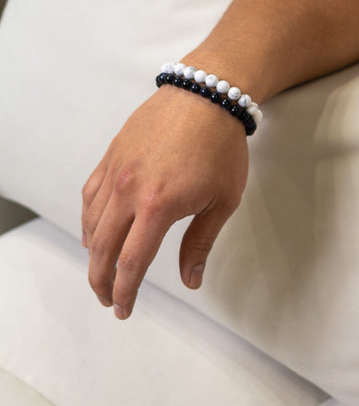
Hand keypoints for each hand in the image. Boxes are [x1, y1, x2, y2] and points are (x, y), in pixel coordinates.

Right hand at [81, 87, 248, 318]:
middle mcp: (128, 191)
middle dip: (102, 281)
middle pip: (102, 249)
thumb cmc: (222, 148)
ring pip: (91, 224)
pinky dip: (88, 222)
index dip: (125, 291)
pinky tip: (93, 235)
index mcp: (157, 207)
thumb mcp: (223, 201)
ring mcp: (115, 173)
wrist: (207, 96)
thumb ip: (200, 243)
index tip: (124, 309)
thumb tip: (191, 281)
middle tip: (109, 301)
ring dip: (92, 255)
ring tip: (102, 274)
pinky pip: (89, 197)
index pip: (130, 262)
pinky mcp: (110, 157)